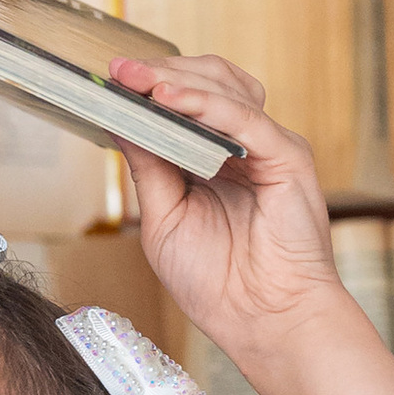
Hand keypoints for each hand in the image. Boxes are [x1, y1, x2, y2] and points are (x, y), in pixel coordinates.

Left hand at [112, 57, 393, 394]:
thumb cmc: (219, 283)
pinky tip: (170, 99)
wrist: (263, 322)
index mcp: (215, 159)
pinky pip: (244, 118)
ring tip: (138, 80)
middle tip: (118, 72)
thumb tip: (119, 121)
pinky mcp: (286, 156)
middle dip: (159, 73)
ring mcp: (266, 147)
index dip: (147, 87)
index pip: (183, 103)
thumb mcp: (163, 218)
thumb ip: (148, 166)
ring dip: (178, 79)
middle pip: (206, 82)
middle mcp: (243, 146)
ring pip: (225, 88)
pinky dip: (205, 103)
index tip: (106, 80)